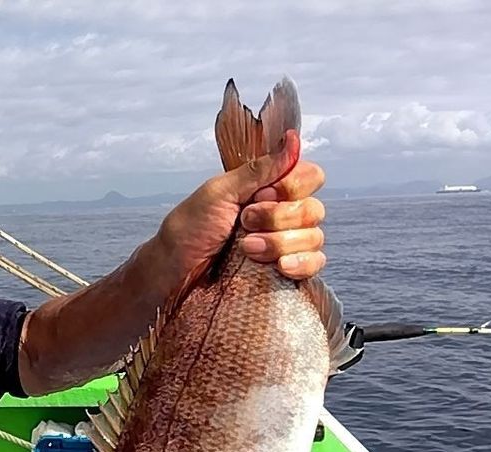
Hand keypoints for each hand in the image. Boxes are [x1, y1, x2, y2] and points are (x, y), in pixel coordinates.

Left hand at [156, 137, 326, 283]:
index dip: (292, 187)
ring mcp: (287, 243)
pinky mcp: (287, 271)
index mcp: (268, 189)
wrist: (176, 273)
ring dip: (278, 243)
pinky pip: (315, 264)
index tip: (260, 195)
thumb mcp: (219, 192)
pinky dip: (300, 263)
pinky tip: (280, 266)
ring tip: (246, 248)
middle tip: (244, 222)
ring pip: (313, 237)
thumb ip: (259, 169)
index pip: (310, 177)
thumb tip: (292, 138)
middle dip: (277, 218)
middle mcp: (282, 214)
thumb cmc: (190, 230)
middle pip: (313, 209)